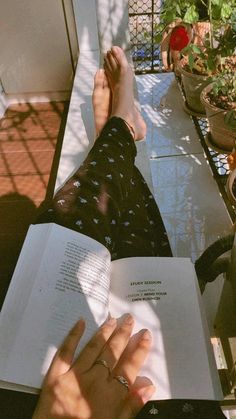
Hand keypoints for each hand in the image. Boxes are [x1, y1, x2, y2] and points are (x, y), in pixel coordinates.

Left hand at [32, 314, 154, 418]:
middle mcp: (95, 380)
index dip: (139, 350)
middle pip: (113, 353)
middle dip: (123, 335)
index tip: (145, 334)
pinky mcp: (55, 376)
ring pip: (93, 348)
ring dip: (104, 332)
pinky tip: (81, 322)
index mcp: (111, 395)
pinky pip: (65, 352)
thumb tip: (148, 384)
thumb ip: (131, 406)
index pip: (130, 366)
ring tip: (113, 319)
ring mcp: (75, 376)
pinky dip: (73, 336)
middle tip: (129, 319)